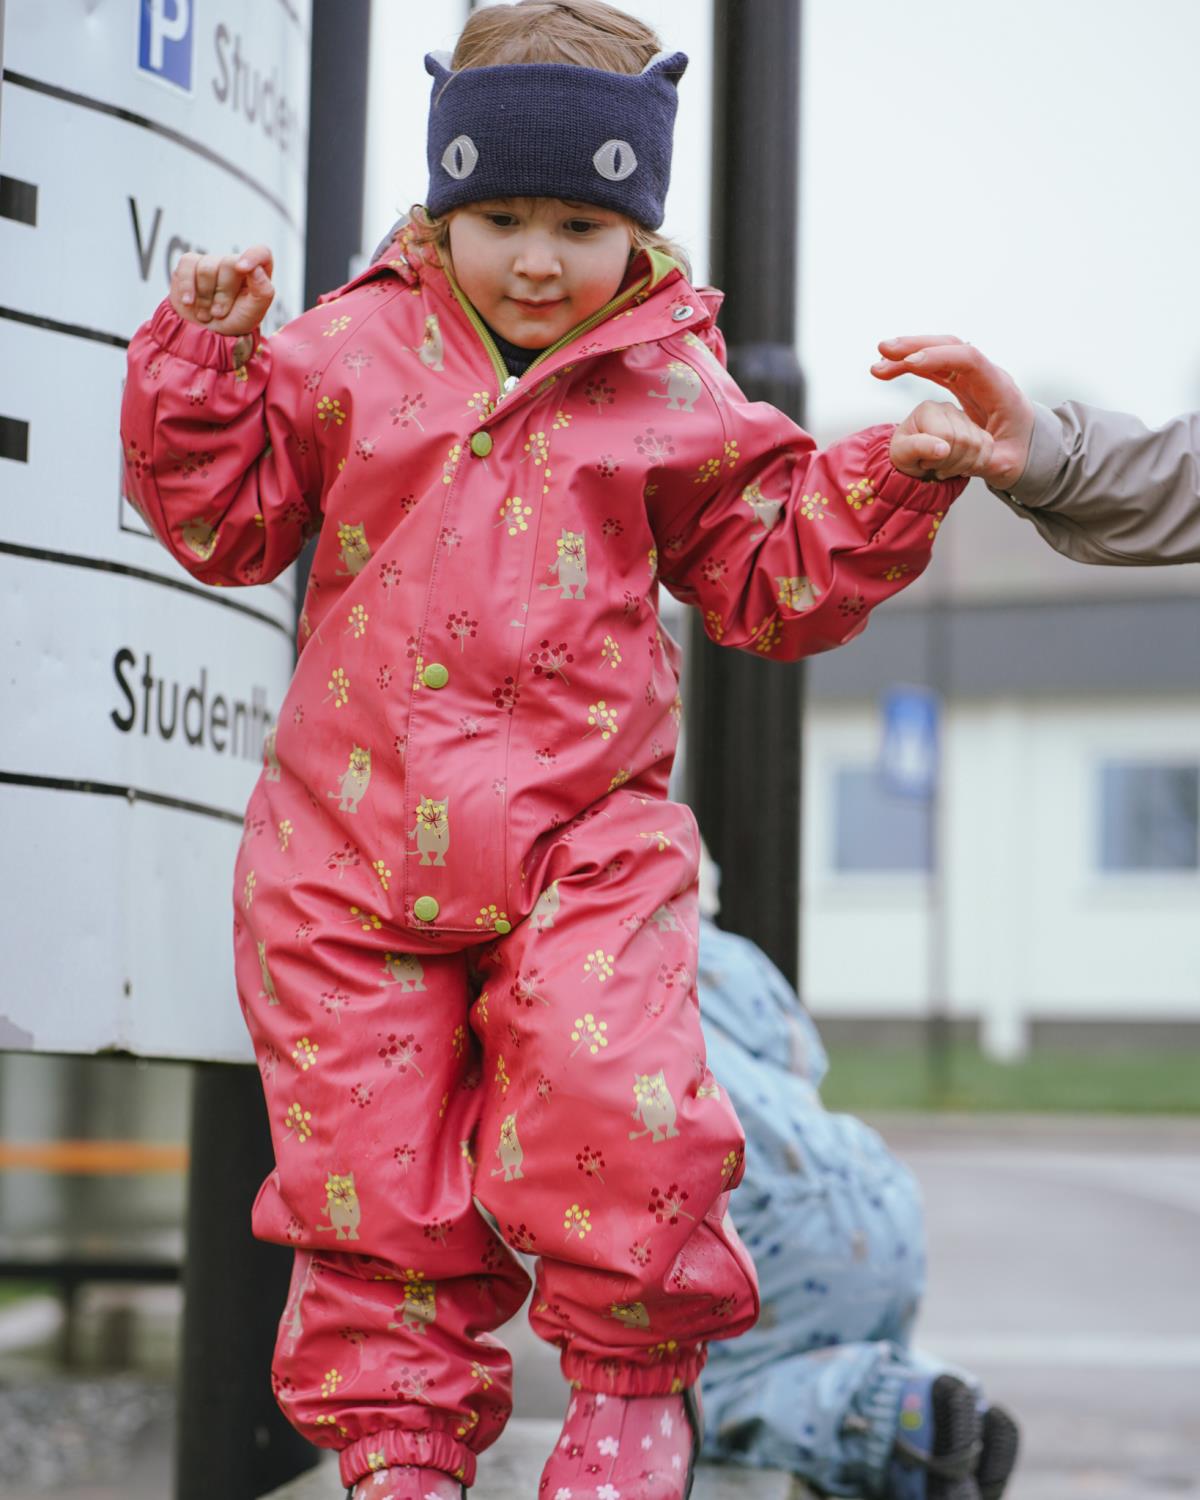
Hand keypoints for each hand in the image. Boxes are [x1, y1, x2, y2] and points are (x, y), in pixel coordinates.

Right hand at [169, 245, 274, 335]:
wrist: (204, 333)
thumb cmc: (233, 322)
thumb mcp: (254, 314)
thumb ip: (263, 292)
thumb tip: (256, 270)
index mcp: (257, 273)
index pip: (261, 252)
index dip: (252, 256)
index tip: (242, 268)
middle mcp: (235, 263)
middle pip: (228, 264)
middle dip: (222, 294)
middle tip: (219, 313)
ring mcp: (212, 261)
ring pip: (207, 268)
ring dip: (205, 298)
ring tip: (206, 313)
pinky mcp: (190, 263)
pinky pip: (187, 265)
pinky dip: (188, 287)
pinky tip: (189, 302)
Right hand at [873, 335, 1035, 489]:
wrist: (1027, 445)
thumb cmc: (1016, 454)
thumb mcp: (1008, 464)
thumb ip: (989, 462)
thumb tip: (973, 457)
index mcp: (998, 389)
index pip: (969, 360)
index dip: (939, 357)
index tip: (910, 363)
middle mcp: (985, 376)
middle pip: (951, 346)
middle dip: (916, 346)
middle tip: (884, 350)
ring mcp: (972, 377)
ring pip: (939, 352)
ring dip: (908, 353)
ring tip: (878, 363)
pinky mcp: (960, 383)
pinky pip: (934, 367)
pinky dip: (911, 365)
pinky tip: (889, 369)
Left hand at [890, 399, 992, 481]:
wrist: (914, 459)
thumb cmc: (905, 454)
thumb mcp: (901, 454)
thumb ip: (918, 448)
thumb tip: (944, 448)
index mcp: (928, 409)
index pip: (946, 435)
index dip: (937, 457)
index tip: (924, 463)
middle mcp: (948, 408)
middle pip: (964, 440)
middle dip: (950, 463)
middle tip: (935, 468)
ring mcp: (965, 418)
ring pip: (977, 446)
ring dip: (961, 466)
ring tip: (944, 469)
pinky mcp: (977, 430)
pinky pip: (987, 448)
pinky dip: (976, 464)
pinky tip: (960, 469)